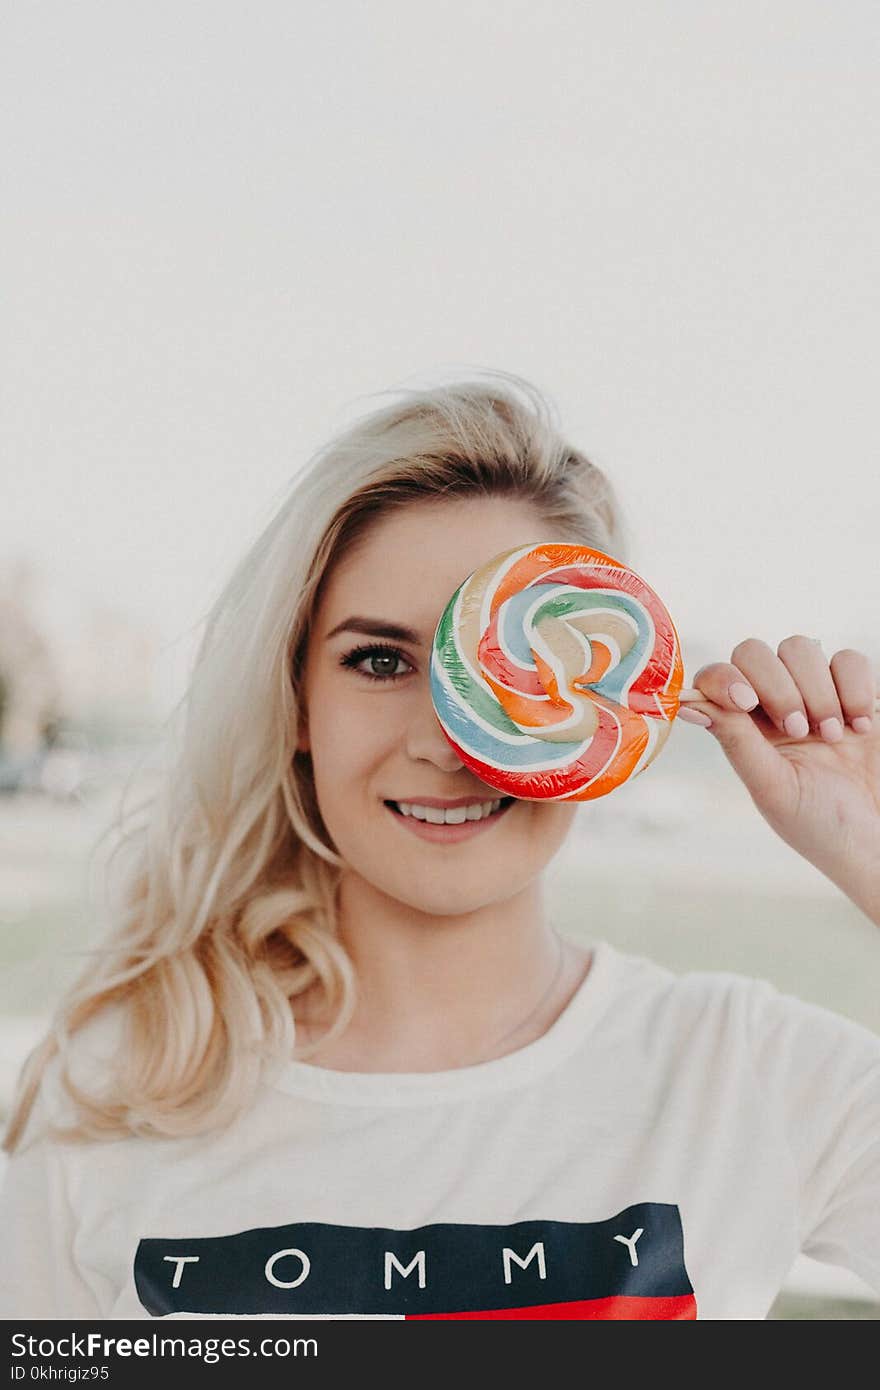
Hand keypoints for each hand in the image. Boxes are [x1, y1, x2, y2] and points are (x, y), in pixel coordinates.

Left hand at [679, 637, 879, 919]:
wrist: (878, 840)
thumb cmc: (822, 826)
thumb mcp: (773, 787)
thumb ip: (736, 741)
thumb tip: (687, 704)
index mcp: (744, 729)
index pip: (716, 678)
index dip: (723, 678)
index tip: (744, 702)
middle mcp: (774, 706)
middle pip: (754, 652)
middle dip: (776, 684)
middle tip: (799, 729)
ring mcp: (816, 694)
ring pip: (799, 647)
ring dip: (817, 690)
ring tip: (834, 735)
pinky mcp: (858, 692)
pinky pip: (848, 659)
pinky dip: (855, 687)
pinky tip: (861, 726)